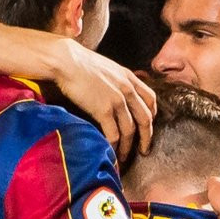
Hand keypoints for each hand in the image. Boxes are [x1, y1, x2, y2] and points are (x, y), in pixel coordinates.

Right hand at [49, 39, 155, 159]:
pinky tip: (110, 153)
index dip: (152, 114)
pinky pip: (114, 134)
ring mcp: (117, 100)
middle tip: (144, 150)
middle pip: (145, 118)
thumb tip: (115, 91)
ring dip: (127, 147)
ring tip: (123, 157)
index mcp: (129, 78)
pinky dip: (114, 147)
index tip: (148, 125)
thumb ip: (116, 80)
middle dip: (146, 137)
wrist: (67, 61)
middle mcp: (127, 89)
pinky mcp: (103, 110)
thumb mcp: (107, 67)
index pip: (151, 99)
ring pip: (130, 130)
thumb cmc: (81, 63)